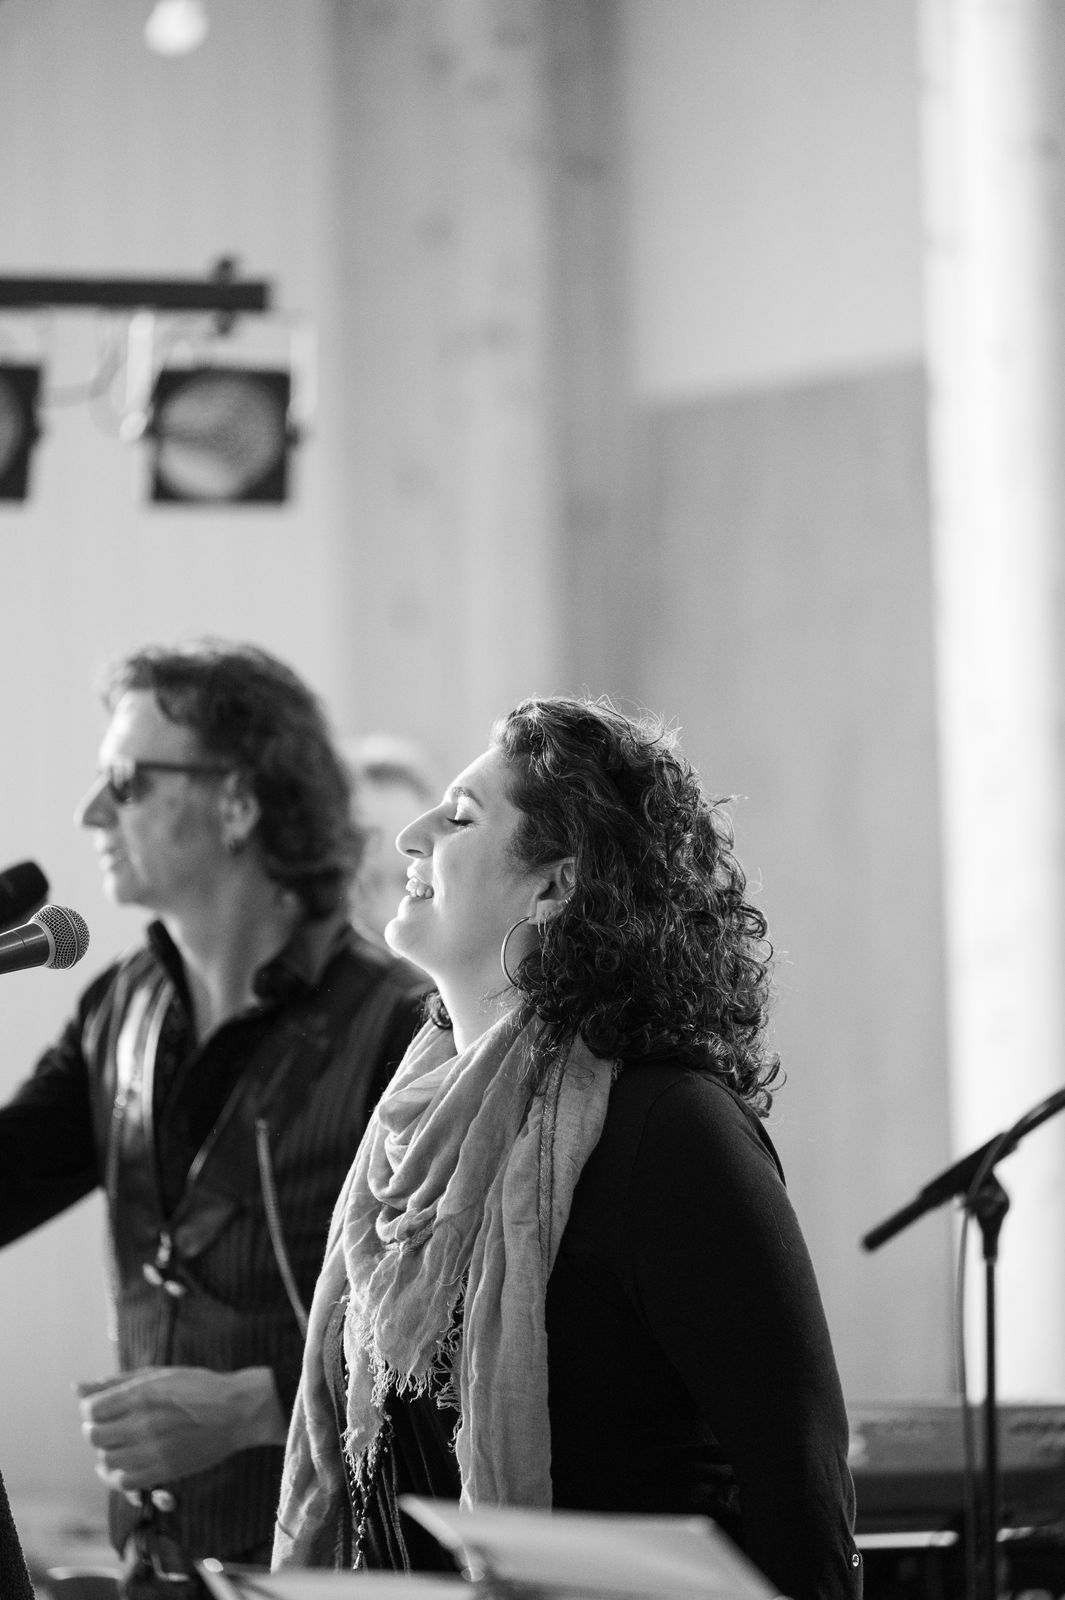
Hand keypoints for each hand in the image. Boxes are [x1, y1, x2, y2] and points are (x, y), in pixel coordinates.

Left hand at [75, 1365, 286, 1492]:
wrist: (237, 1411)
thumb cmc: (198, 1387)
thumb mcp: (157, 1374)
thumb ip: (115, 1382)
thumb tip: (76, 1387)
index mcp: (143, 1394)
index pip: (92, 1409)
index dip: (92, 1410)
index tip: (104, 1409)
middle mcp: (144, 1422)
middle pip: (95, 1437)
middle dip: (97, 1431)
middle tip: (112, 1426)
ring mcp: (154, 1450)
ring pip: (106, 1461)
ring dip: (107, 1453)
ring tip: (120, 1444)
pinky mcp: (163, 1471)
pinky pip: (124, 1483)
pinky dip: (117, 1476)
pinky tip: (124, 1464)